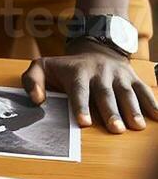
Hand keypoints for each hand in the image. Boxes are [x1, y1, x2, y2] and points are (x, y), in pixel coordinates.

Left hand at [23, 39, 157, 133]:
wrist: (94, 49)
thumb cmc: (65, 67)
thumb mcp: (42, 67)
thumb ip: (32, 81)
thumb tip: (36, 100)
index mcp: (76, 72)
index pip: (78, 90)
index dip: (80, 106)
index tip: (84, 122)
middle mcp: (99, 72)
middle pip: (105, 93)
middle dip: (111, 111)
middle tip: (115, 129)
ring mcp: (118, 74)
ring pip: (126, 92)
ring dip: (133, 109)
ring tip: (137, 126)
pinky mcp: (132, 77)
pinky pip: (143, 89)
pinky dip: (152, 102)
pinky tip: (157, 116)